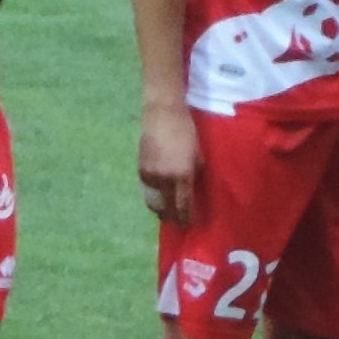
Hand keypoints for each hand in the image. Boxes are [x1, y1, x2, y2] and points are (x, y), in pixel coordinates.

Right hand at [136, 99, 203, 221]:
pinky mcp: (141, 169)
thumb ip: (194, 173)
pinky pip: (147, 190)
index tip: (188, 225)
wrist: (162, 114)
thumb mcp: (197, 154)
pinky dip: (153, 197)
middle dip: (172, 218)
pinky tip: (157, 199)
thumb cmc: (186, 130)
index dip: (185, 217)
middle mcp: (164, 178)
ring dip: (160, 210)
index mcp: (182, 175)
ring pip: (154, 201)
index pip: (183, 205)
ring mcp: (150, 174)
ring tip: (167, 215)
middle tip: (178, 224)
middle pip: (166, 207)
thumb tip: (191, 188)